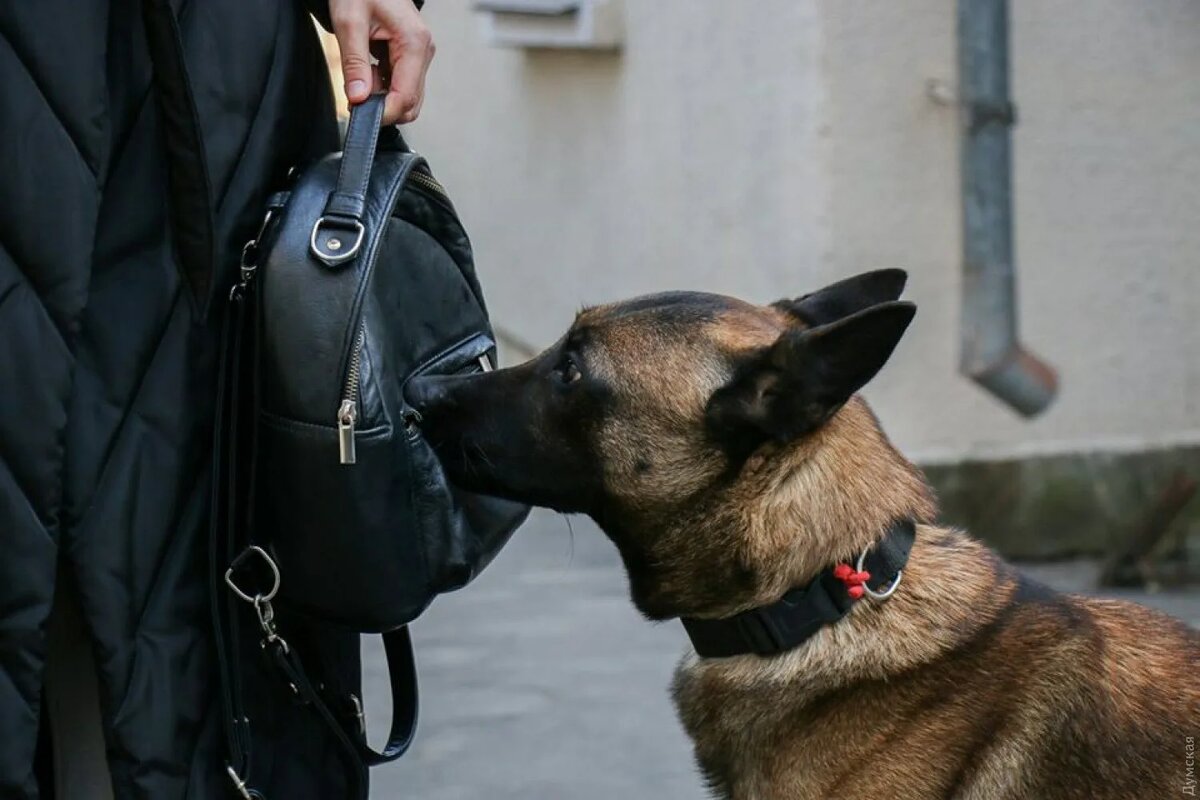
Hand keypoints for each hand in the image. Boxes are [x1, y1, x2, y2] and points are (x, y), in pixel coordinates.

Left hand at [329, 0, 434, 124]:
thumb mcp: (349, 22)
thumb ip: (354, 63)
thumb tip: (359, 98)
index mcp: (414, 43)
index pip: (405, 97)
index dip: (383, 113)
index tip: (359, 114)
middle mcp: (423, 52)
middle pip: (410, 103)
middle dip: (383, 108)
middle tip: (354, 98)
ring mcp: (419, 55)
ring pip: (406, 97)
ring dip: (382, 98)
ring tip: (359, 79)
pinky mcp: (412, 57)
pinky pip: (401, 84)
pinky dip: (382, 87)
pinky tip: (367, 72)